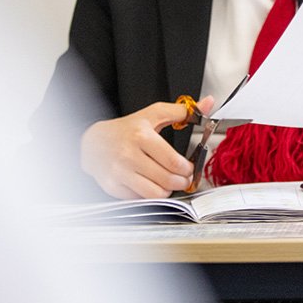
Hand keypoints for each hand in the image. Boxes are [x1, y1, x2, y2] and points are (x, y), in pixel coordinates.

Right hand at [79, 95, 214, 199]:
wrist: (94, 141)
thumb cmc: (128, 128)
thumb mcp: (154, 114)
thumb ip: (183, 111)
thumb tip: (209, 103)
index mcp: (142, 137)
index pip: (173, 162)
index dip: (187, 169)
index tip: (189, 167)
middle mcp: (128, 156)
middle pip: (167, 180)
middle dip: (182, 181)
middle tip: (184, 178)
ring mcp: (118, 173)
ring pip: (155, 194)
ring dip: (168, 190)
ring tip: (170, 182)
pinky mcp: (112, 186)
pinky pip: (139, 199)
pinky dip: (149, 195)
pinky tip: (151, 185)